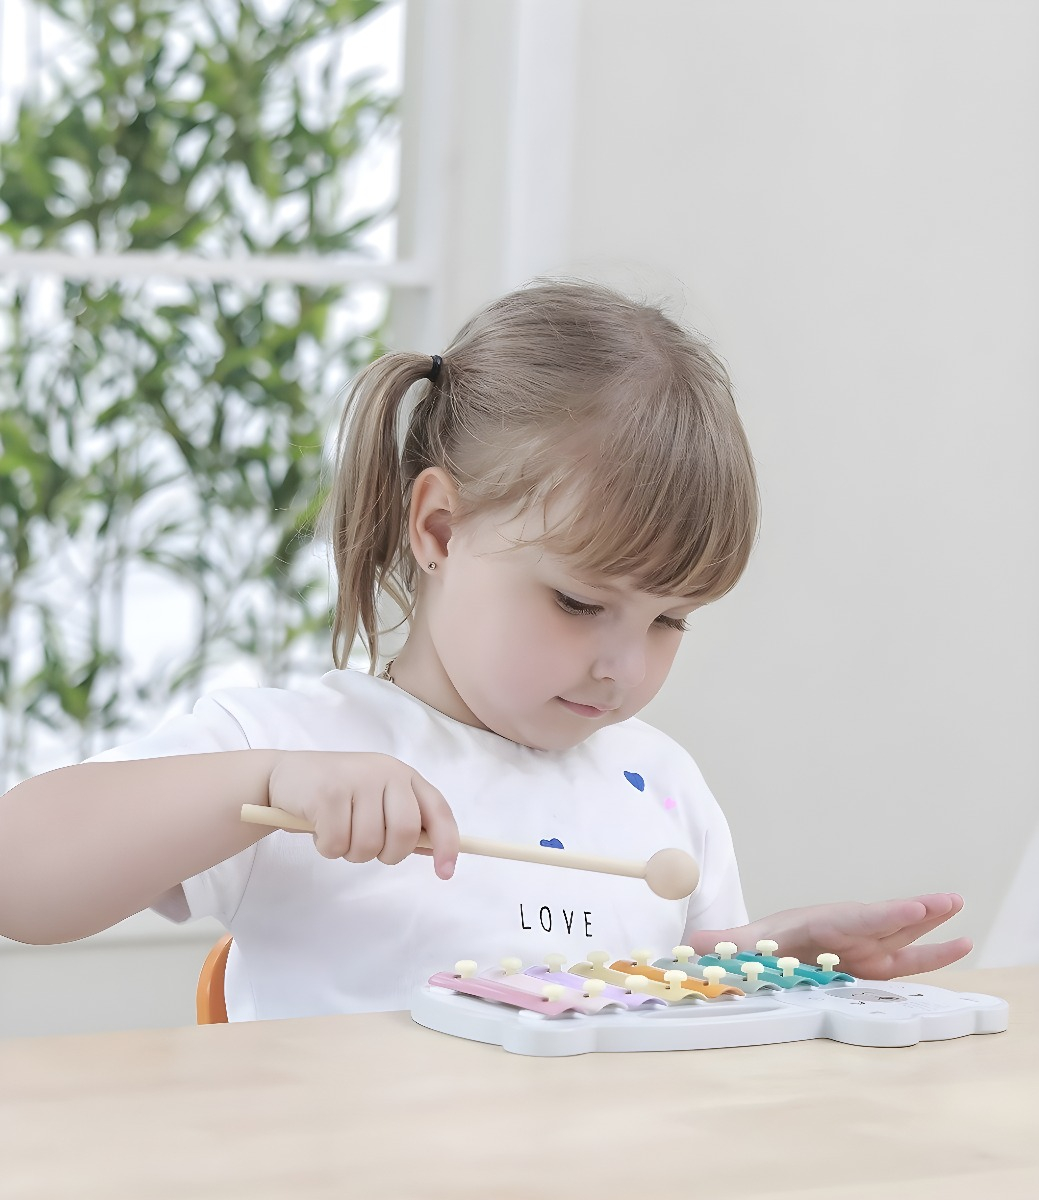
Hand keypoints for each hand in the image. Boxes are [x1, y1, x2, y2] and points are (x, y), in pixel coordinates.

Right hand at [267, 751, 458, 879]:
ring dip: (351, 852)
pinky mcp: (327, 793)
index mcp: (403, 775)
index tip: (445, 873)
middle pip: (404, 833)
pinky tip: (319, 827)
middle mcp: (385, 772)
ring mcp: (356, 779)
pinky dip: (327, 847)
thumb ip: (403, 821)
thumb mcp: (376, 800)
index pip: (437, 810)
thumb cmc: (337, 794)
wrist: (286, 776)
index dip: (447, 844)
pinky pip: (337, 844)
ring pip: (369, 844)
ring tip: (337, 832)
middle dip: (387, 854)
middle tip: (365, 847)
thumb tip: (434, 851)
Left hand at [688, 893, 971, 978]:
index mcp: (821, 925)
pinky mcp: (873, 964)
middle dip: (912, 912)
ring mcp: (864, 948)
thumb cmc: (764, 941)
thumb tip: (695, 941)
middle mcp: (848, 932)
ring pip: (901, 936)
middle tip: (946, 899)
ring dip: (929, 925)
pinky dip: (932, 953)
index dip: (882, 918)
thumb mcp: (746, 942)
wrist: (769, 946)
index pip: (855, 920)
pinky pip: (906, 960)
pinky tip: (961, 945)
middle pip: (884, 922)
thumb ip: (726, 943)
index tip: (909, 910)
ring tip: (960, 907)